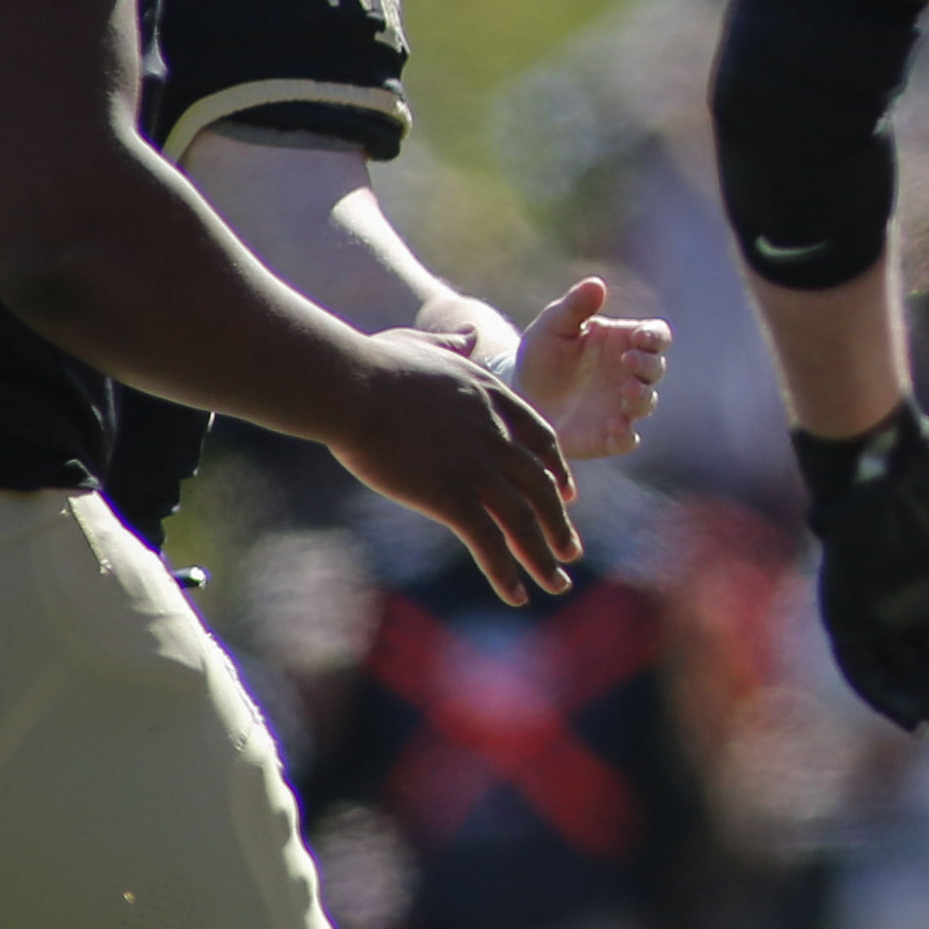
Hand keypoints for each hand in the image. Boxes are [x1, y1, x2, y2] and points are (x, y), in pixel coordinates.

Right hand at [325, 330, 580, 605]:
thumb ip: (455, 345)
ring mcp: (480, 470)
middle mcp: (500, 439)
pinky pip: (490, 544)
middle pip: (543, 489)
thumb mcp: (427, 344)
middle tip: (571, 551)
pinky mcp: (452, 498)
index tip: (568, 492)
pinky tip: (517, 595)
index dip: (558, 471)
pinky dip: (507, 574)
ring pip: (526, 523)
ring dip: (544, 558)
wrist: (357, 387)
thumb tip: (470, 333)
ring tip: (558, 583)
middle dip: (560, 524)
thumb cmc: (378, 365)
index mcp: (498, 402)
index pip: (544, 442)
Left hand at [512, 276, 671, 460]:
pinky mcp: (606, 436)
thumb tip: (597, 283)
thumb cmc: (540, 355)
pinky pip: (627, 440)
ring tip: (626, 391)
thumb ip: (574, 306)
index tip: (640, 337)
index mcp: (624, 343)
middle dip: (648, 365)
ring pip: (647, 403)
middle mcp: (629, 374)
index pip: (657, 336)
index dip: (656, 337)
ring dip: (643, 397)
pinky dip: (626, 436)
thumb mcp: (552, 326)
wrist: (517, 395)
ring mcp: (620, 406)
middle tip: (628, 360)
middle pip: (657, 368)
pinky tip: (616, 427)